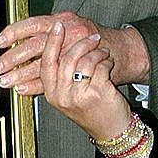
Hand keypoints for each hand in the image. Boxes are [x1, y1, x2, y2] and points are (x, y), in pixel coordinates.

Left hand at [0, 12, 150, 94]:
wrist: (122, 51)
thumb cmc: (93, 38)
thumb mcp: (73, 25)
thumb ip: (52, 29)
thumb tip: (21, 37)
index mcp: (64, 19)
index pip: (35, 23)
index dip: (15, 32)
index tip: (0, 41)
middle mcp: (69, 33)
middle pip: (36, 44)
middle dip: (14, 57)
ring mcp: (76, 51)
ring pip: (43, 63)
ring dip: (22, 73)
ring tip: (7, 81)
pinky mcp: (81, 67)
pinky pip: (56, 77)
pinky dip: (37, 85)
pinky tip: (23, 88)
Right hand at [40, 22, 130, 141]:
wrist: (110, 131)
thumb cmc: (90, 110)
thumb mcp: (67, 97)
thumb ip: (59, 76)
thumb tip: (52, 45)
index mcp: (52, 94)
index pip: (47, 63)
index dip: (52, 42)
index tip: (57, 26)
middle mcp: (62, 96)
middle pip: (67, 59)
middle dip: (82, 44)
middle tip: (93, 37)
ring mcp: (79, 96)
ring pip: (85, 61)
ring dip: (98, 53)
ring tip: (103, 52)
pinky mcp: (97, 94)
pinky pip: (100, 67)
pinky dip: (107, 61)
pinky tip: (109, 63)